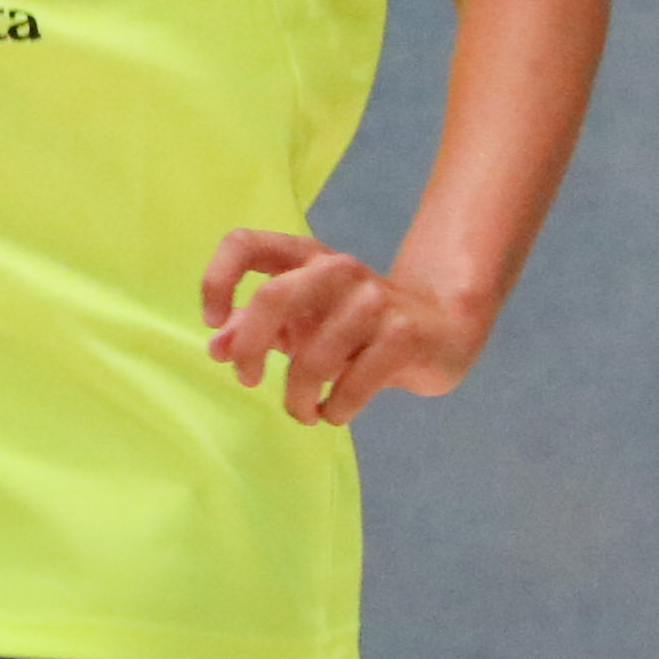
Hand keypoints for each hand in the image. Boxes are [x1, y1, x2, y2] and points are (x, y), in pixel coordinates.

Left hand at [203, 230, 484, 424]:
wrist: (444, 328)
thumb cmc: (356, 327)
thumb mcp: (303, 321)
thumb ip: (257, 329)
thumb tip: (217, 348)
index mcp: (304, 257)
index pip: (245, 244)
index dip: (217, 280)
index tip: (213, 322)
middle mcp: (336, 269)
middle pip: (272, 297)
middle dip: (249, 348)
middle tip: (248, 380)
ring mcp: (374, 299)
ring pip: (312, 356)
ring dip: (296, 397)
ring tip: (302, 411)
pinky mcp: (404, 334)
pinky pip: (352, 384)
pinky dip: (334, 409)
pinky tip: (332, 413)